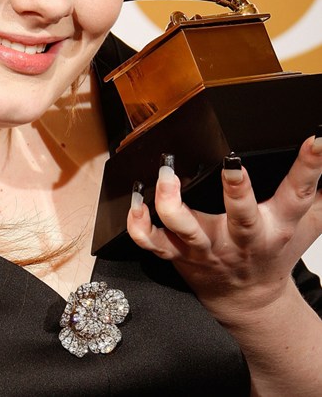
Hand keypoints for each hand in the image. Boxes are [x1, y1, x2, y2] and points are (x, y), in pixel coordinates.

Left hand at [127, 134, 321, 322]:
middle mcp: (241, 238)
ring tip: (165, 177)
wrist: (249, 300)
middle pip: (242, 217)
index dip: (309, 167)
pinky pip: (153, 241)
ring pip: (186, 229)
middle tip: (232, 164)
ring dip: (172, 204)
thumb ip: (317, 192)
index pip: (298, 193)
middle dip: (238, 192)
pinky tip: (136, 202)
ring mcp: (206, 247)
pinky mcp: (178, 254)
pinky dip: (139, 225)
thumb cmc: (273, 255)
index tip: (314, 140)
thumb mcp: (306, 225)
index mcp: (276, 226)